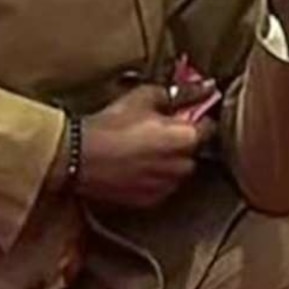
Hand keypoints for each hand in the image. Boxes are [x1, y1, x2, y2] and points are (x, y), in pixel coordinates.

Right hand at [71, 79, 212, 209]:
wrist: (78, 156)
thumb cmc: (111, 124)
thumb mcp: (145, 96)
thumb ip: (181, 92)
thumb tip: (206, 87)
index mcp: (186, 138)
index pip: (210, 127)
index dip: (198, 117)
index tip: (186, 113)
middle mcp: (182, 166)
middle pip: (193, 151)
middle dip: (182, 141)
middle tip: (159, 130)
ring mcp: (166, 187)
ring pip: (178, 171)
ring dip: (169, 161)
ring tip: (144, 149)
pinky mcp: (149, 201)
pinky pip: (162, 187)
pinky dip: (154, 177)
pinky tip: (135, 165)